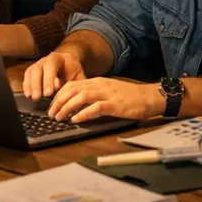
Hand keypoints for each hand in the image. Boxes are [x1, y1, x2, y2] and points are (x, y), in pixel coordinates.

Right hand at [22, 49, 87, 100]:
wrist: (67, 63)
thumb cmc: (72, 71)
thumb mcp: (78, 75)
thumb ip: (77, 84)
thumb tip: (78, 97)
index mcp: (58, 58)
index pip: (51, 65)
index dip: (49, 79)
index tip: (49, 93)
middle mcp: (45, 60)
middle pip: (38, 69)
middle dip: (37, 84)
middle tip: (38, 97)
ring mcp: (37, 64)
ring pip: (30, 73)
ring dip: (30, 86)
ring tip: (32, 98)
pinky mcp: (32, 71)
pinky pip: (27, 77)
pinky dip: (26, 86)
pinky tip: (28, 95)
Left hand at [48, 77, 164, 123]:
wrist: (149, 97)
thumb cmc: (130, 97)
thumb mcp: (109, 91)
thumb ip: (95, 94)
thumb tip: (76, 104)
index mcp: (98, 82)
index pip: (72, 84)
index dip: (59, 95)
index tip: (52, 106)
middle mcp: (100, 85)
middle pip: (73, 89)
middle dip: (59, 102)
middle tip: (51, 114)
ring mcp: (107, 94)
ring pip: (81, 97)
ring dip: (67, 107)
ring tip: (60, 117)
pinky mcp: (114, 105)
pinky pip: (95, 107)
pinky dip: (82, 114)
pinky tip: (75, 120)